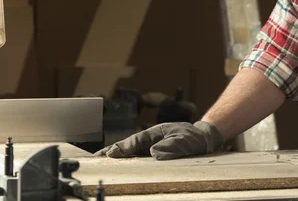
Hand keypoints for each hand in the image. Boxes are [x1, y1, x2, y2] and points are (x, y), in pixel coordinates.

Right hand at [93, 121, 223, 159]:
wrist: (201, 138)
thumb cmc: (193, 137)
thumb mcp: (185, 140)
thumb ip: (171, 145)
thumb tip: (153, 153)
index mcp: (155, 132)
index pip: (136, 140)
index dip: (124, 147)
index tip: (111, 154)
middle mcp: (149, 139)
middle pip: (128, 145)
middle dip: (112, 151)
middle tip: (96, 158)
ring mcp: (149, 146)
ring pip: (130, 151)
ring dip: (115, 156)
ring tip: (99, 162)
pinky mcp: (151, 154)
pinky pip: (136, 158)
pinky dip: (125, 160)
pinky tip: (116, 165)